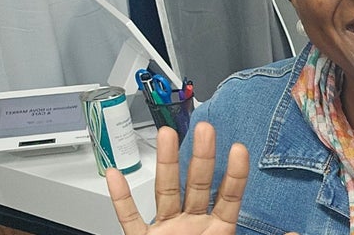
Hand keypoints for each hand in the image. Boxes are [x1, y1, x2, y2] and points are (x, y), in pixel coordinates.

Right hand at [103, 122, 248, 234]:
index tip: (238, 148)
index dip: (235, 174)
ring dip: (165, 165)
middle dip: (201, 157)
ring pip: (165, 193)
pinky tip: (115, 175)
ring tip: (167, 135)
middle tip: (205, 128)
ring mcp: (166, 232)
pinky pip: (130, 219)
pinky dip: (121, 199)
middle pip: (197, 186)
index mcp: (218, 233)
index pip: (229, 198)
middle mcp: (192, 227)